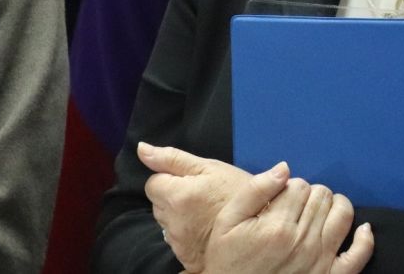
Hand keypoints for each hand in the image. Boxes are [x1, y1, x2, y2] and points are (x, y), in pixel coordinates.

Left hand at [140, 141, 250, 271]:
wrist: (260, 226)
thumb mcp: (211, 167)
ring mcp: (177, 239)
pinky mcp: (183, 254)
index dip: (172, 178)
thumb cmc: (239, 193)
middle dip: (174, 196)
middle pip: (159, 202)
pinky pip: (176, 238)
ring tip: (206, 210)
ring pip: (166, 220)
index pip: (154, 182)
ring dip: (179, 214)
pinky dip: (187, 231)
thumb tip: (143, 149)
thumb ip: (173, 158)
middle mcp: (171, 219)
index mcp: (176, 194)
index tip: (193, 180)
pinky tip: (206, 225)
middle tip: (202, 194)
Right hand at [204, 161, 372, 273]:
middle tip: (294, 208)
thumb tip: (285, 168)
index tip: (280, 200)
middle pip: (322, 196)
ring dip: (334, 206)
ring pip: (342, 213)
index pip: (299, 186)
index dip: (289, 188)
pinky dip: (365, 239)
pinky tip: (362, 229)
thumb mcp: (227, 223)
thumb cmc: (228, 261)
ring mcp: (320, 261)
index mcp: (277, 228)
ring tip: (319, 212)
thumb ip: (254, 191)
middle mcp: (302, 243)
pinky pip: (359, 255)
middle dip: (308, 196)